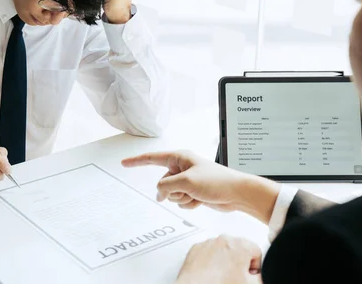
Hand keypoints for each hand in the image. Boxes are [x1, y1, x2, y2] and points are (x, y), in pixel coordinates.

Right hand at [121, 151, 279, 223]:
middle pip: (163, 183)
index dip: (137, 161)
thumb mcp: (185, 182)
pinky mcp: (194, 192)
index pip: (152, 158)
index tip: (124, 163)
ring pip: (171, 195)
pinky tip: (201, 200)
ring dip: (182, 198)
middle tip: (189, 190)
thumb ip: (166, 187)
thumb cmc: (216, 181)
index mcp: (179, 157)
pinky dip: (189, 203)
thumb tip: (159, 195)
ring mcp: (188, 181)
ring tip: (198, 194)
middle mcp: (182, 167)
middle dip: (172, 191)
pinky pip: (181, 201)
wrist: (238, 193)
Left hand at [176, 235, 262, 283]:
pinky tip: (211, 274)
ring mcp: (208, 243)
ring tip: (221, 278)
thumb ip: (262, 277)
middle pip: (240, 249)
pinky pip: (209, 252)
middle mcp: (223, 239)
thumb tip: (260, 274)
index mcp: (240, 245)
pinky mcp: (196, 249)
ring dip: (225, 261)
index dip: (255, 267)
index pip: (257, 251)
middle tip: (235, 278)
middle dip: (240, 263)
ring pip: (223, 250)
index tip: (248, 276)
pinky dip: (211, 261)